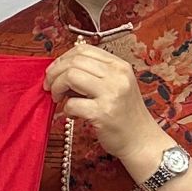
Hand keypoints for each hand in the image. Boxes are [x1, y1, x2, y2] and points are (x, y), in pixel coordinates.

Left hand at [44, 42, 166, 170]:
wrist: (141, 140)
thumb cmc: (124, 114)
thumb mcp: (115, 86)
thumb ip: (94, 74)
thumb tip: (59, 69)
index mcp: (120, 66)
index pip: (83, 50)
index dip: (62, 59)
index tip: (54, 71)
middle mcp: (117, 76)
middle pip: (74, 61)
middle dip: (54, 73)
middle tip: (50, 86)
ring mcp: (111, 94)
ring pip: (70, 76)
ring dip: (57, 88)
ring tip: (58, 99)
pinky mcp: (103, 113)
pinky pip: (72, 104)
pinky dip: (66, 109)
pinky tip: (72, 114)